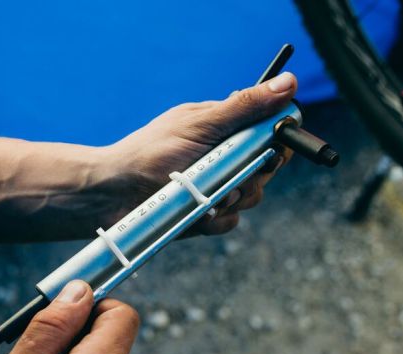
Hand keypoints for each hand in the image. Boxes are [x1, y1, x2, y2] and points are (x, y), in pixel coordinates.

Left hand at [107, 71, 296, 234]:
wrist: (114, 195)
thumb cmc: (151, 153)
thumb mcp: (201, 125)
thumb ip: (245, 107)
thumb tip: (287, 83)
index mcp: (224, 129)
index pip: (269, 132)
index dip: (277, 142)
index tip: (272, 150)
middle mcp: (224, 157)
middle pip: (266, 168)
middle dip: (251, 175)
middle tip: (228, 174)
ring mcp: (216, 186)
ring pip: (251, 197)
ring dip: (231, 198)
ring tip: (203, 194)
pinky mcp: (208, 214)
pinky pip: (231, 221)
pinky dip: (216, 219)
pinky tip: (197, 213)